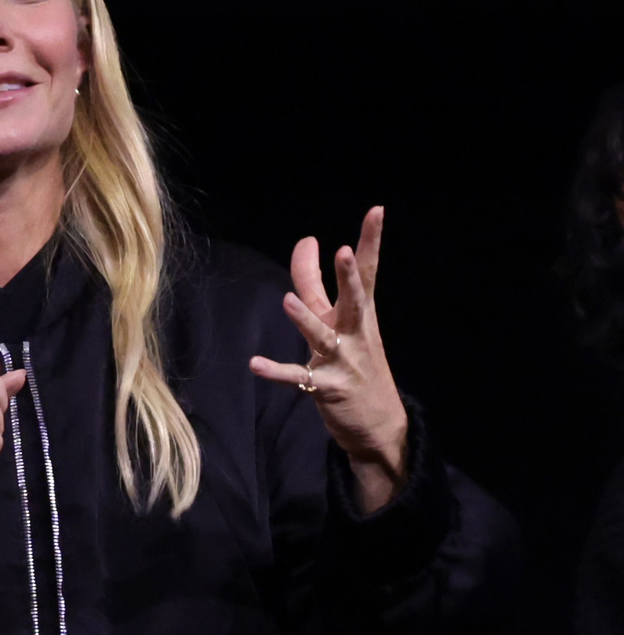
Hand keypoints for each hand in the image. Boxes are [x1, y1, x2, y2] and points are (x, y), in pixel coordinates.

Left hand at [250, 206, 407, 514]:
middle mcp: (355, 333)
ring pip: (322, 336)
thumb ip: (318, 285)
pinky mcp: (328, 388)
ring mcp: (343, 361)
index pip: (365, 272)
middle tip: (345, 250)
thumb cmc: (357, 364)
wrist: (380, 424)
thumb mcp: (341, 322)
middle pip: (353, 298)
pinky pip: (298, 378)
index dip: (369, 241)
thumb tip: (307, 243)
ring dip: (305, 319)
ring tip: (287, 301)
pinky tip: (254, 364)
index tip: (376, 210)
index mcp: (359, 314)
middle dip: (349, 275)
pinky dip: (276, 371)